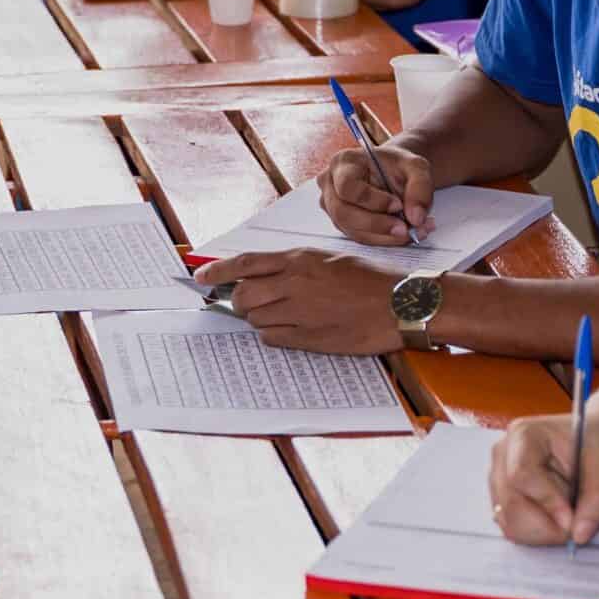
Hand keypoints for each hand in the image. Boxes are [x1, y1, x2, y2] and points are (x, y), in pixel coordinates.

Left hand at [196, 249, 402, 354]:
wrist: (399, 304)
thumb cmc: (370, 280)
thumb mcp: (330, 260)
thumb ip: (296, 266)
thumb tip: (265, 275)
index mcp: (299, 259)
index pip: (245, 263)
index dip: (216, 270)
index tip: (199, 276)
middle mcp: (294, 283)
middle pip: (242, 295)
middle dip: (240, 301)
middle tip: (250, 304)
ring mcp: (300, 312)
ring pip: (255, 318)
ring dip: (260, 318)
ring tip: (285, 316)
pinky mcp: (309, 337)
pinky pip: (273, 338)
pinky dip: (274, 335)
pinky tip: (294, 329)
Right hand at [318, 142, 435, 245]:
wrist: (394, 174)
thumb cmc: (399, 166)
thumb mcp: (416, 167)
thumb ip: (420, 187)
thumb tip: (416, 218)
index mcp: (343, 162)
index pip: (347, 186)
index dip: (371, 200)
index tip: (398, 205)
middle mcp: (331, 185)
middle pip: (344, 213)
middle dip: (378, 225)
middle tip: (406, 229)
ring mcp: (333, 207)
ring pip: (353, 231)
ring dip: (385, 236)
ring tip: (414, 231)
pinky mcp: (343, 224)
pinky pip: (361, 238)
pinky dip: (385, 239)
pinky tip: (405, 234)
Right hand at [487, 412, 598, 548]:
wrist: (589, 446)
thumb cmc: (594, 447)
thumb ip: (598, 501)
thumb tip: (579, 535)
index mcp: (524, 435)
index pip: (522, 475)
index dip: (547, 502)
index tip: (572, 520)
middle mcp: (503, 456)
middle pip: (510, 504)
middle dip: (546, 525)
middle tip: (575, 526)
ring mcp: (497, 479)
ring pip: (508, 522)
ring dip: (543, 531)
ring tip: (567, 515)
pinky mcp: (500, 499)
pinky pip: (511, 528)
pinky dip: (537, 533)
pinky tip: (554, 519)